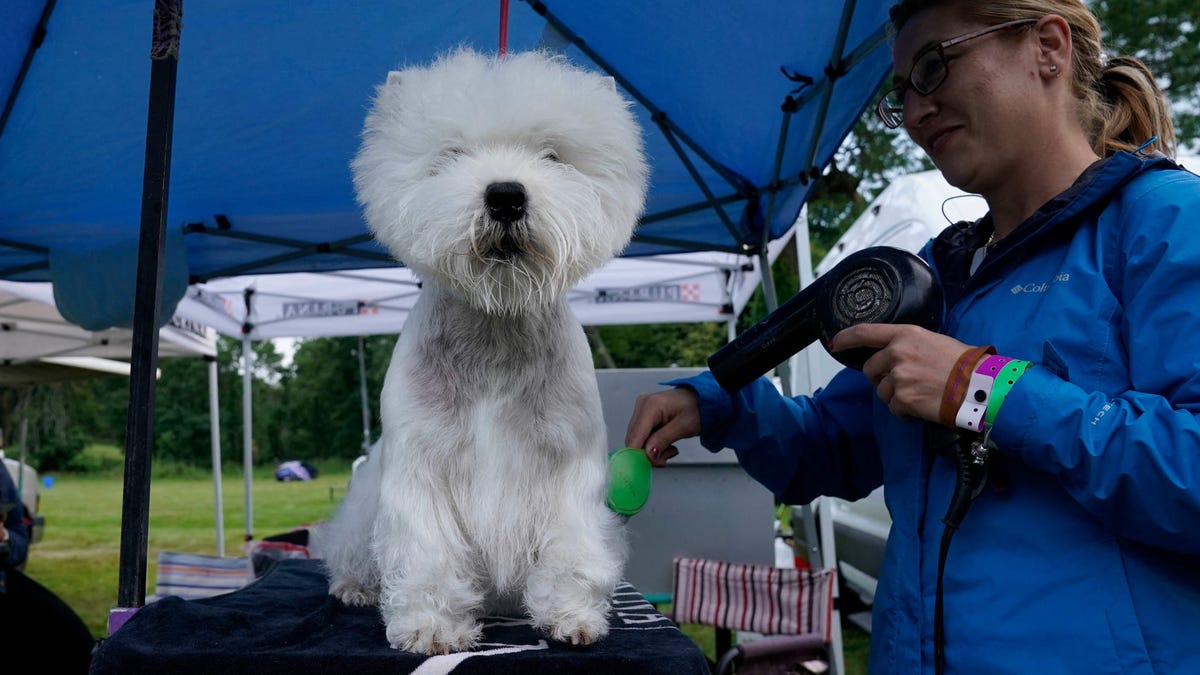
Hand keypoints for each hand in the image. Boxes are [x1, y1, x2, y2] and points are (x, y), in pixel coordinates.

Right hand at [624, 387, 701, 466]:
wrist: (703, 400)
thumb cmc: (698, 408)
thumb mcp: (684, 427)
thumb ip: (663, 440)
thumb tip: (648, 454)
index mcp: (651, 405)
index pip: (636, 436)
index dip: (639, 454)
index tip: (649, 466)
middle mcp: (642, 405)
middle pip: (634, 439)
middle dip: (649, 454)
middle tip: (666, 459)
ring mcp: (642, 410)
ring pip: (637, 440)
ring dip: (652, 451)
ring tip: (670, 450)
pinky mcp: (644, 416)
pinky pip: (642, 437)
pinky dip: (653, 445)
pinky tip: (665, 445)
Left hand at [828, 323, 970, 422]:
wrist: (981, 386)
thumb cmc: (964, 365)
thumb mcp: (934, 341)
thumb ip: (909, 345)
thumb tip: (893, 355)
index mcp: (905, 335)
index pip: (865, 332)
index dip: (846, 338)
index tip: (835, 342)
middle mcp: (897, 353)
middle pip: (870, 369)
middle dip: (882, 378)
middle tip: (907, 381)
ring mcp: (898, 377)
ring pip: (882, 391)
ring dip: (897, 396)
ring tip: (922, 392)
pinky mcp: (901, 399)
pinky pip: (893, 408)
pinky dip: (905, 411)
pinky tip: (923, 404)